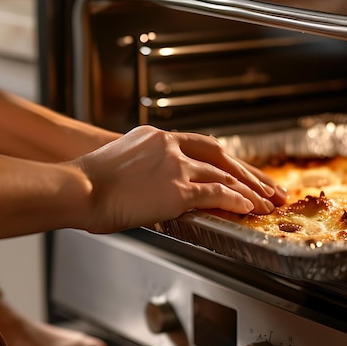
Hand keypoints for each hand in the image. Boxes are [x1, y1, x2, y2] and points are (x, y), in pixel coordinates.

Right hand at [73, 125, 285, 233]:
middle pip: (220, 155)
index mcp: (155, 137)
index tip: (239, 168)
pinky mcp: (177, 189)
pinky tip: (249, 208)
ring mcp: (175, 166)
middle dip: (248, 172)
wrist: (78, 188)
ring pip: (224, 175)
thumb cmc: (87, 183)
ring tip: (267, 202)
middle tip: (268, 184)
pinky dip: (237, 201)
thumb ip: (141, 169)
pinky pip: (217, 194)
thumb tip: (147, 186)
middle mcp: (169, 146)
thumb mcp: (117, 164)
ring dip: (249, 190)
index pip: (201, 145)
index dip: (225, 159)